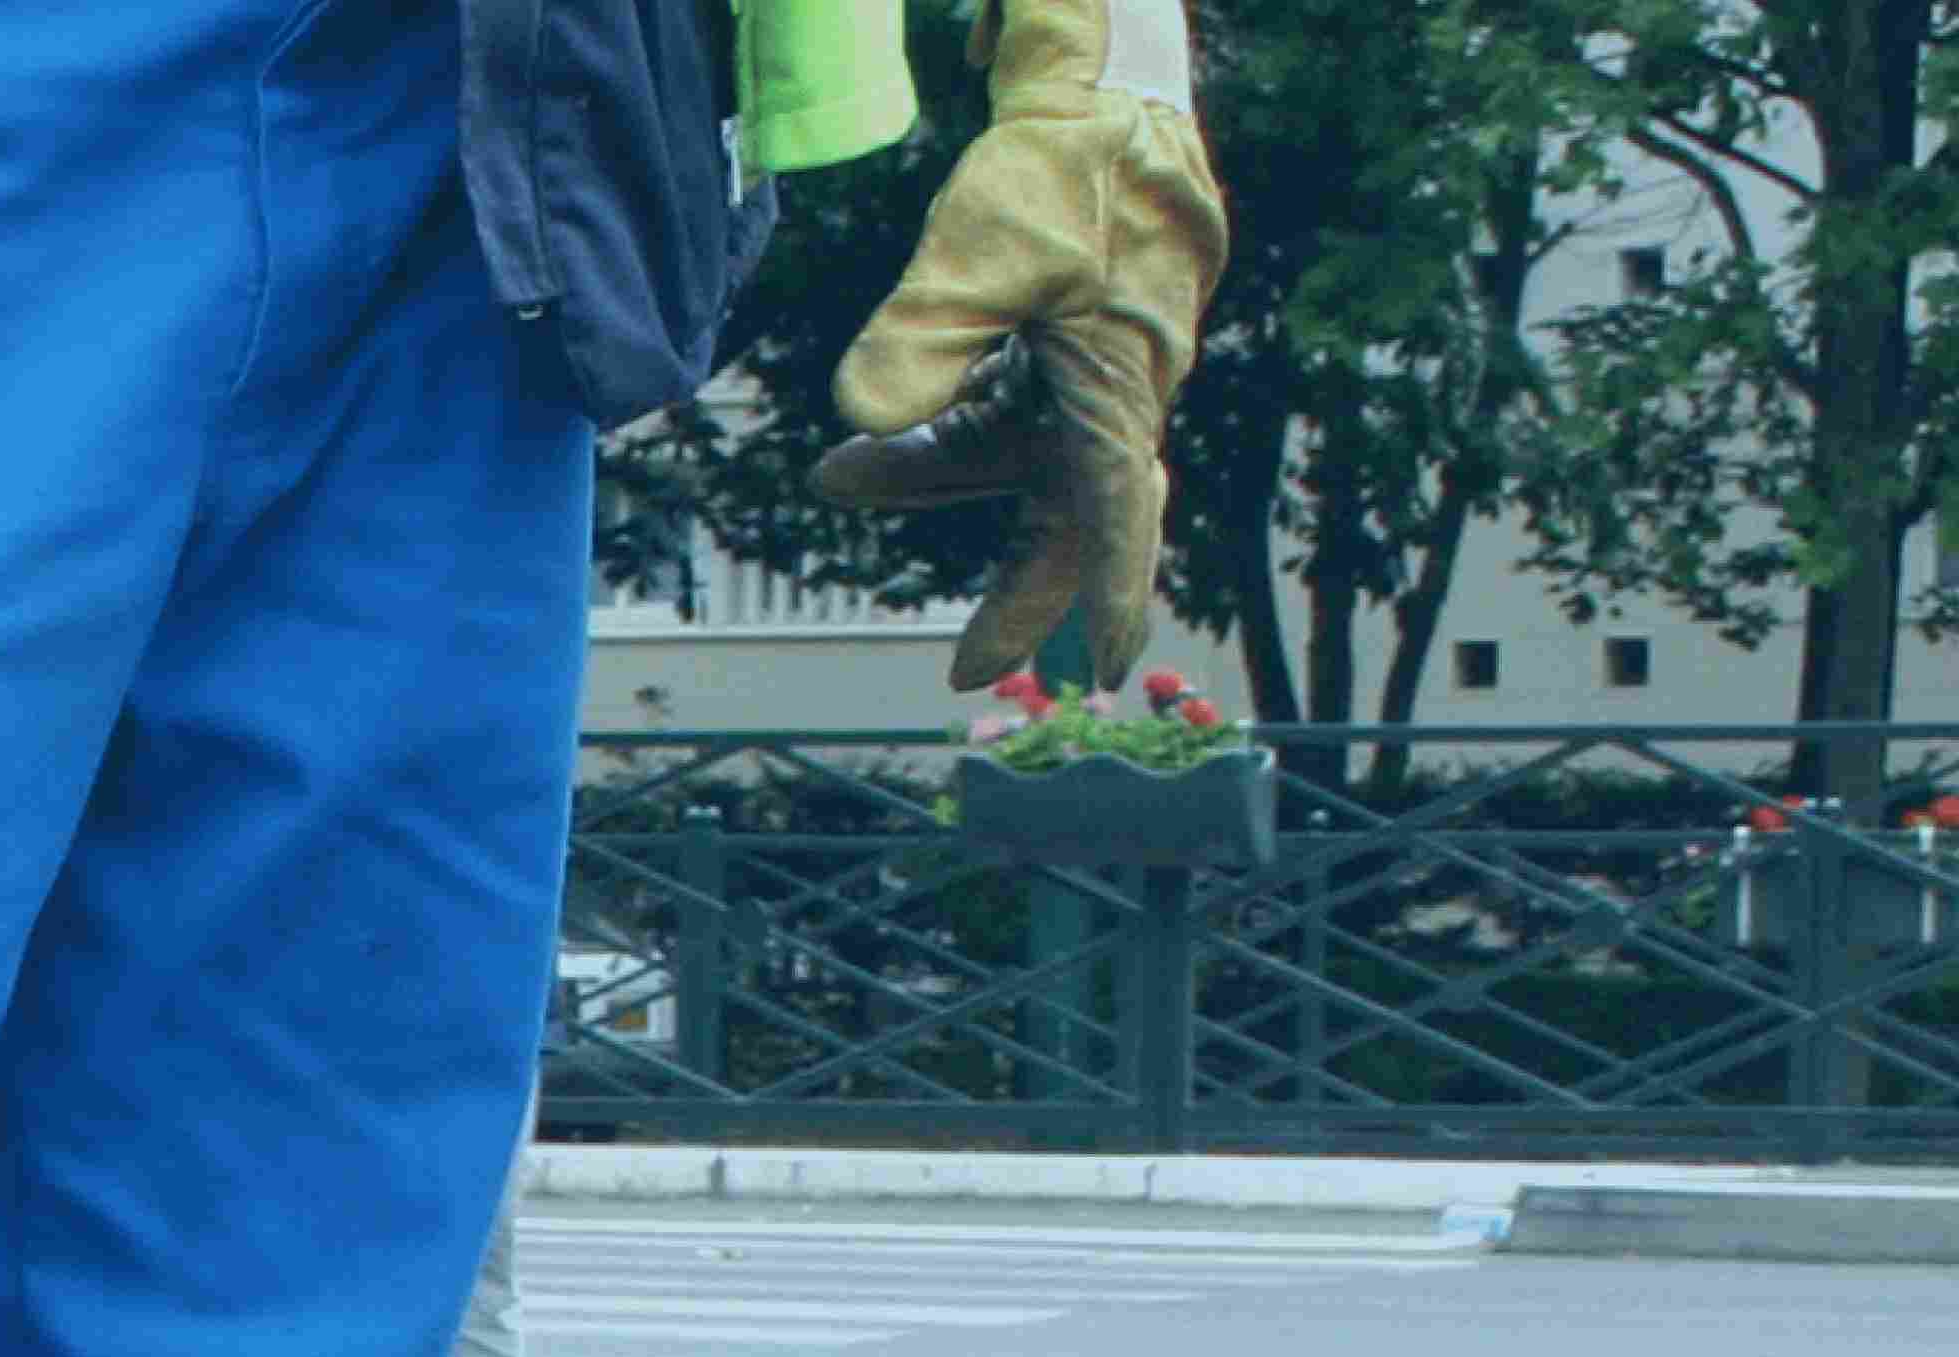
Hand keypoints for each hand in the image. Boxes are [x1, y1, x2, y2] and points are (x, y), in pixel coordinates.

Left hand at [809, 0, 1225, 696]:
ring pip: (1017, 462)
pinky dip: (941, 435)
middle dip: (1016, 589)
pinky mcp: (1062, 340)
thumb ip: (923, 338)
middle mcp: (1119, 388)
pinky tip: (868, 440)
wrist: (1095, 85)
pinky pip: (1005, 415)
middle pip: (1068, 515)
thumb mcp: (983, 249)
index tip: (1107, 669)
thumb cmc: (1059, 162)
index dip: (1112, 595)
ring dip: (930, 484)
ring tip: (837, 478)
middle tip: (959, 670)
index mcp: (1121, 383)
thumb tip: (859, 426)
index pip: (1118, 513)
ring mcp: (1092, 367)